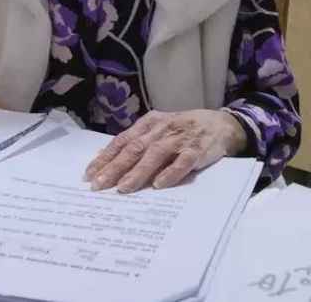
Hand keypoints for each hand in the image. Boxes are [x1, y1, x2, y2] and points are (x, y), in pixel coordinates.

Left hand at [84, 109, 246, 192]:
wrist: (221, 124)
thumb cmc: (183, 129)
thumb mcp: (158, 129)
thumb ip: (135, 141)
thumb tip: (104, 156)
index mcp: (149, 123)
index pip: (122, 141)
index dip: (105, 157)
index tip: (89, 174)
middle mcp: (162, 129)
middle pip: (134, 149)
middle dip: (114, 168)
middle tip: (99, 185)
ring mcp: (180, 138)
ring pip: (155, 155)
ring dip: (138, 172)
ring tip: (123, 188)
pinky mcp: (198, 150)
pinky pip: (183, 162)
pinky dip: (171, 173)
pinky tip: (159, 185)